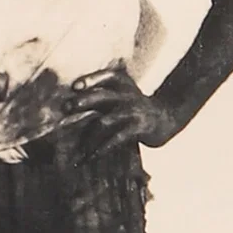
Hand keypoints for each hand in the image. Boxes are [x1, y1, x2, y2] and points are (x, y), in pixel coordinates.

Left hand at [61, 68, 181, 156]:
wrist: (167, 118)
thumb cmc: (134, 107)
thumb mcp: (122, 93)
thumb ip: (102, 93)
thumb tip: (69, 102)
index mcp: (123, 83)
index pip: (107, 76)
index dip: (91, 79)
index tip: (75, 86)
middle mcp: (128, 94)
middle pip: (102, 96)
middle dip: (82, 102)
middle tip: (65, 108)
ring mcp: (133, 111)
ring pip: (105, 120)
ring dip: (87, 135)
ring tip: (75, 147)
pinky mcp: (139, 127)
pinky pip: (117, 137)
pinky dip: (103, 147)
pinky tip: (92, 156)